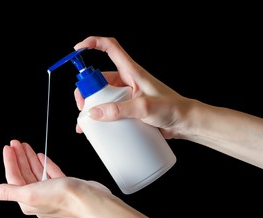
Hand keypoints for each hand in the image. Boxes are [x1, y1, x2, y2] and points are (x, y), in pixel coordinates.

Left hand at [0, 139, 110, 217]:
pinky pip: (50, 173)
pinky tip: (41, 156)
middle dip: (19, 157)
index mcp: (28, 201)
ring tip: (25, 146)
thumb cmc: (64, 198)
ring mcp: (52, 192)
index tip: (8, 147)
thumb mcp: (30, 193)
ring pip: (37, 172)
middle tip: (16, 143)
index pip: (14, 178)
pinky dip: (45, 164)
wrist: (90, 199)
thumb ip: (7, 192)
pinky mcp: (64, 187)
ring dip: (30, 158)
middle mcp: (38, 198)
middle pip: (24, 174)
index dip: (10, 161)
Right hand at [73, 36, 191, 138]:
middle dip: (87, 91)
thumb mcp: (144, 107)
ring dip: (93, 106)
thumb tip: (94, 112)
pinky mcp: (130, 109)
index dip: (93, 43)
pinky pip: (111, 109)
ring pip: (103, 96)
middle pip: (100, 79)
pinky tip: (99, 129)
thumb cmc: (172, 108)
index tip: (77, 49)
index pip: (110, 48)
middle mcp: (128, 81)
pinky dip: (103, 117)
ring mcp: (128, 96)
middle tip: (83, 107)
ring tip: (86, 122)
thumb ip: (120, 110)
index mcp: (132, 72)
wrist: (185, 123)